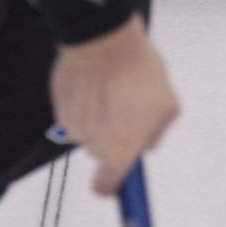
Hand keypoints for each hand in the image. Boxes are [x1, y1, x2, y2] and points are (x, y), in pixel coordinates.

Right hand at [50, 15, 179, 194]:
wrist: (104, 39)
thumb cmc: (140, 74)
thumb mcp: (167, 104)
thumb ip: (158, 132)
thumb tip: (147, 143)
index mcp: (120, 151)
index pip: (106, 186)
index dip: (111, 185)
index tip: (116, 181)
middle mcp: (92, 144)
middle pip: (100, 152)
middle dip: (111, 136)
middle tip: (125, 108)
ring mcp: (72, 124)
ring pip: (86, 129)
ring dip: (96, 116)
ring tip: (111, 88)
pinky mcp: (59, 104)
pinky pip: (72, 111)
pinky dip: (81, 101)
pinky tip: (94, 80)